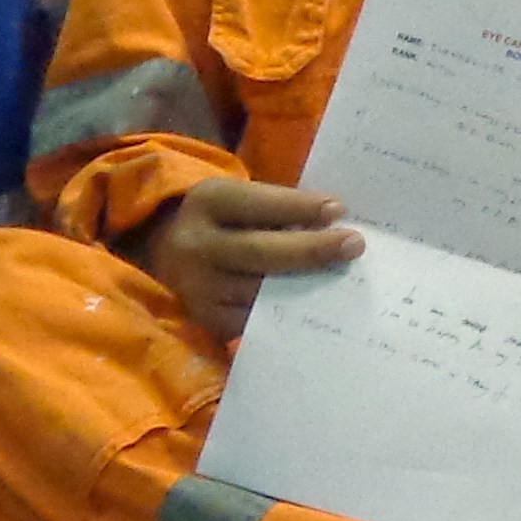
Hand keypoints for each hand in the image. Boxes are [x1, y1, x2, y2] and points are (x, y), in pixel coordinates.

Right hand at [138, 173, 357, 343]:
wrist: (167, 253)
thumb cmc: (224, 221)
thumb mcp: (239, 200)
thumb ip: (276, 208)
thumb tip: (334, 224)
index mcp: (208, 202)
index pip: (258, 203)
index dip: (299, 208)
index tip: (339, 210)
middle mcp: (196, 245)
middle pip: (260, 251)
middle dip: (311, 249)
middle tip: (354, 245)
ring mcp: (199, 288)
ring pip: (261, 291)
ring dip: (307, 286)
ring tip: (345, 278)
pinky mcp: (207, 320)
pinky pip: (255, 319)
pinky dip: (289, 313)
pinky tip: (318, 306)